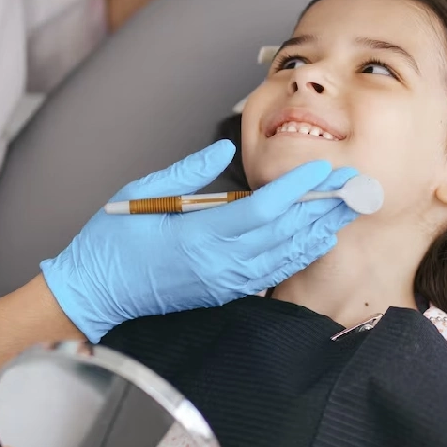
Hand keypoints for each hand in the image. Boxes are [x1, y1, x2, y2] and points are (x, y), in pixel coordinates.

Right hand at [40, 140, 361, 341]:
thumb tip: (223, 153)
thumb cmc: (111, 243)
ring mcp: (222, 282)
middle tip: (353, 184)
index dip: (295, 188)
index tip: (320, 167)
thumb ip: (188, 173)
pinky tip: (313, 239)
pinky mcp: (221, 292)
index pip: (262, 209)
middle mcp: (217, 263)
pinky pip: (270, 272)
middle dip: (321, 207)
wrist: (93, 293)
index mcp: (198, 236)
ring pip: (283, 256)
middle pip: (284, 233)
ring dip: (317, 231)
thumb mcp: (142, 193)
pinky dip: (296, 254)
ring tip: (344, 208)